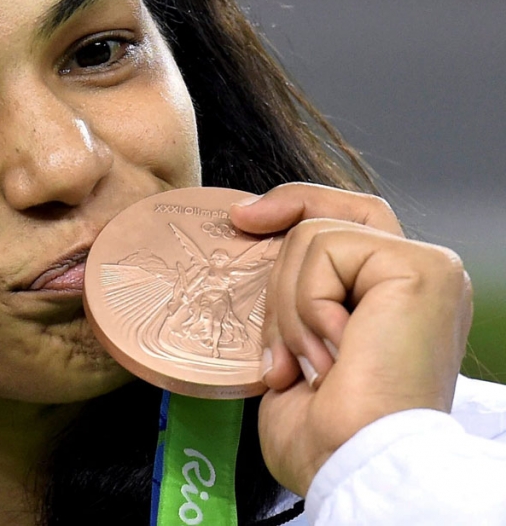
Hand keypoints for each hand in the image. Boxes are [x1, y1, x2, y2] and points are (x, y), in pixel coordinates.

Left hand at [229, 183, 472, 495]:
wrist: (350, 461)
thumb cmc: (323, 429)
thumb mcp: (295, 344)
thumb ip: (291, 291)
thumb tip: (251, 234)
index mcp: (394, 297)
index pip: (342, 220)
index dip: (292, 206)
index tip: (242, 219)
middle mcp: (419, 277)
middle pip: (328, 214)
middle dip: (277, 261)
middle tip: (273, 340)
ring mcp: (427, 268)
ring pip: (313, 235)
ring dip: (288, 307)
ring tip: (312, 364)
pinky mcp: (422, 268)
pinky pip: (326, 249)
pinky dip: (307, 303)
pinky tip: (333, 353)